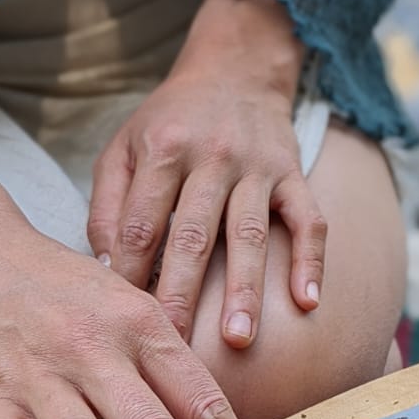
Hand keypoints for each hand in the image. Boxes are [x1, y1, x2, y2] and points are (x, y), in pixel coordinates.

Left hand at [87, 0, 327, 347]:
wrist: (235, 70)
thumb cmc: (169, 122)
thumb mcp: (123, 148)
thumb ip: (109, 206)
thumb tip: (107, 269)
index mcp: (163, 149)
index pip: (144, 223)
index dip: (132, 273)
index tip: (127, 321)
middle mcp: (212, 156)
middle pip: (194, 235)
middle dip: (184, 294)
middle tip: (177, 348)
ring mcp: (257, 166)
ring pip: (251, 234)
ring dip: (246, 290)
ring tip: (240, 340)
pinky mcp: (293, 173)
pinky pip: (308, 219)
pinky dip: (311, 261)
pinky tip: (307, 303)